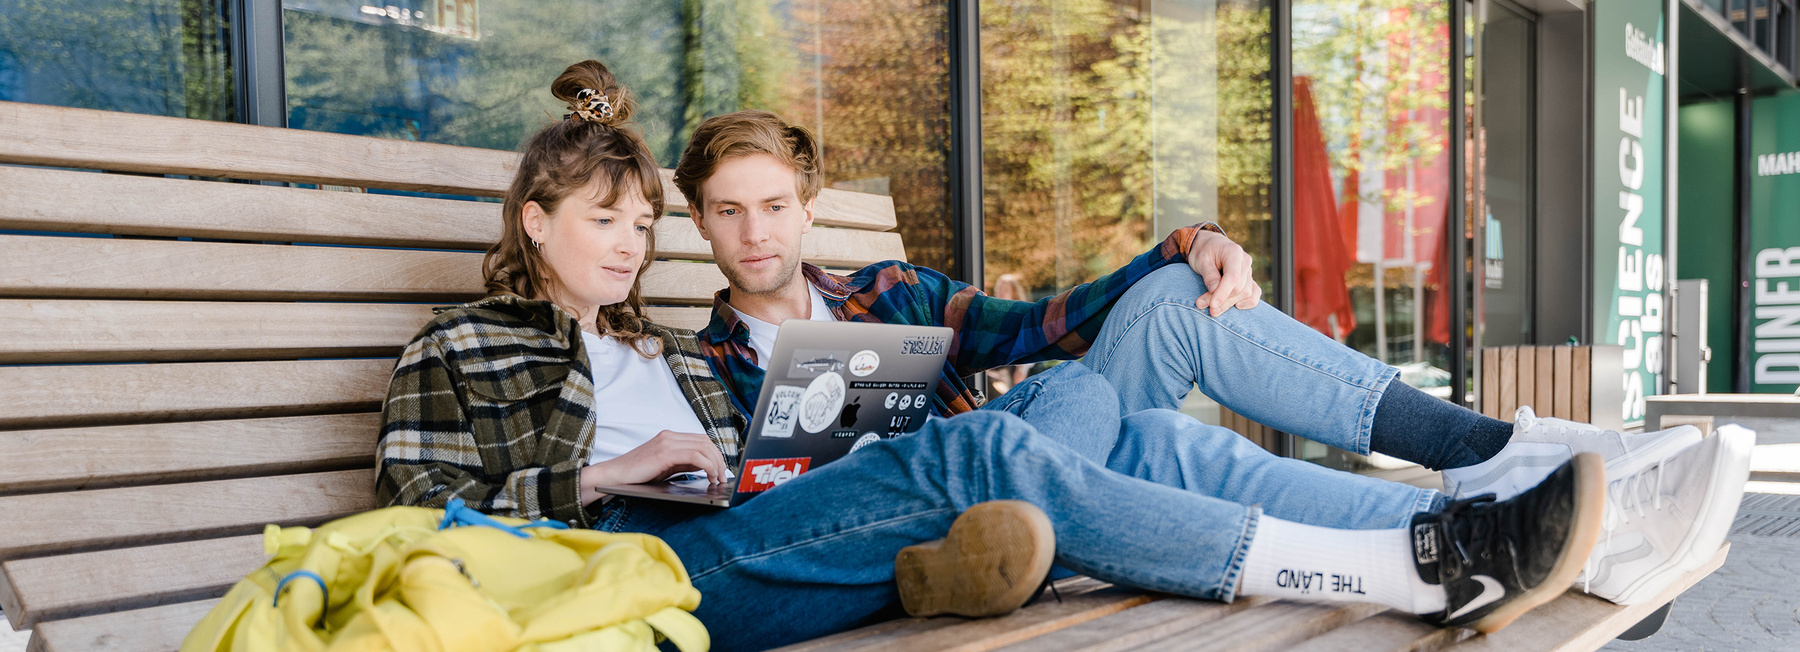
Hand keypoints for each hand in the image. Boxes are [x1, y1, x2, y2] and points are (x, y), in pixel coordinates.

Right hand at [579, 430, 729, 503]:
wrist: (614, 476)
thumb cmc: (637, 475)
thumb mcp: (666, 466)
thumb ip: (684, 463)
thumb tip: (705, 466)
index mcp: (670, 437)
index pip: (701, 440)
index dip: (715, 454)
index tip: (720, 469)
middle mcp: (670, 436)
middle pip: (706, 441)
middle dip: (719, 459)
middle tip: (722, 476)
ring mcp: (667, 442)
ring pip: (704, 447)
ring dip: (715, 463)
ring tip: (717, 479)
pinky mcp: (665, 453)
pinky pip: (696, 455)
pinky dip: (708, 466)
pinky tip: (709, 477)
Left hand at [1184, 230, 1261, 316]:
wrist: (1209, 244)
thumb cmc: (1204, 251)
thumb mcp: (1201, 260)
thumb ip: (1209, 275)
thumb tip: (1215, 290)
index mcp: (1234, 252)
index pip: (1233, 277)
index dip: (1223, 293)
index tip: (1212, 305)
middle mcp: (1245, 261)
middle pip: (1239, 288)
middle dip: (1222, 300)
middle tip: (1201, 305)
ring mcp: (1249, 270)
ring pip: (1246, 293)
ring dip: (1229, 304)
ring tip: (1212, 309)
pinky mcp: (1249, 279)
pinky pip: (1255, 293)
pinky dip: (1248, 302)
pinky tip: (1236, 307)